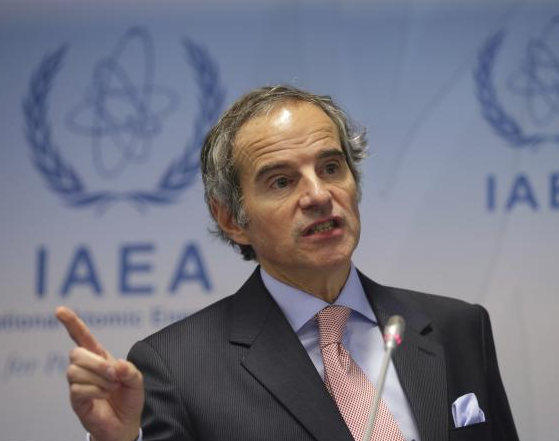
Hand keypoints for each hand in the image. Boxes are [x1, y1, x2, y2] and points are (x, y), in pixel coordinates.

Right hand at [56, 307, 143, 440]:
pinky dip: (96, 391)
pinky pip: (77, 389)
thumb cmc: (129, 398)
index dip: (71, 323)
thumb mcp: (137, 381)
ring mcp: (78, 384)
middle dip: (97, 363)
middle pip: (76, 353)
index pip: (81, 337)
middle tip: (114, 374)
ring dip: (98, 378)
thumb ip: (130, 370)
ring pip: (74, 371)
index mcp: (99, 357)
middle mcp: (85, 368)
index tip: (59, 310)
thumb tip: (117, 366)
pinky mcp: (76, 400)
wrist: (126, 424)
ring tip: (111, 387)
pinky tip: (104, 395)